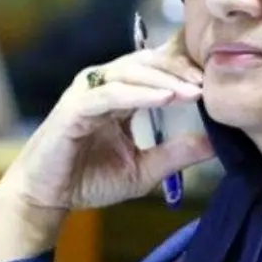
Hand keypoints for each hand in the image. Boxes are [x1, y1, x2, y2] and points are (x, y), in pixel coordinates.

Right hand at [0, 29, 213, 213]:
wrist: (45, 199)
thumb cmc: (88, 180)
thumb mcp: (144, 168)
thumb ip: (177, 153)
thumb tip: (216, 143)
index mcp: (119, 94)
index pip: (156, 68)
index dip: (184, 67)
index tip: (214, 78)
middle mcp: (102, 86)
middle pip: (147, 62)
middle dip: (180, 69)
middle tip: (209, 82)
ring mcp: (86, 94)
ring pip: (131, 73)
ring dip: (165, 79)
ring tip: (194, 91)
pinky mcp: (74, 109)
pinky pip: (111, 95)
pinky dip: (140, 94)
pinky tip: (166, 99)